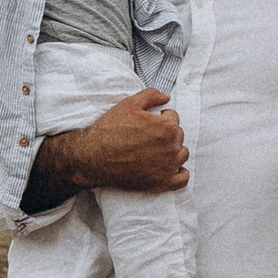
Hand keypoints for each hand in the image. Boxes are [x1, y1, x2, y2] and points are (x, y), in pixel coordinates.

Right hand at [44, 85, 188, 196]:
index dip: (160, 118)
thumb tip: (166, 97)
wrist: (94, 156)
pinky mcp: (162, 182)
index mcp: (167, 127)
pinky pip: (182, 178)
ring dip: (173, 151)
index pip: (173, 118)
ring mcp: (168, 166)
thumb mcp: (129, 104)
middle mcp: (172, 147)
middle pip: (178, 136)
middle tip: (148, 136)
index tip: (148, 123)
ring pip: (181, 155)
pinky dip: (179, 172)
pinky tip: (168, 167)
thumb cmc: (110, 129)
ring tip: (155, 150)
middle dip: (166, 133)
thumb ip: (152, 95)